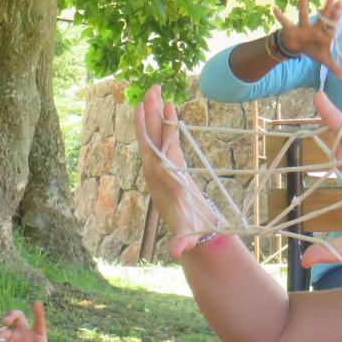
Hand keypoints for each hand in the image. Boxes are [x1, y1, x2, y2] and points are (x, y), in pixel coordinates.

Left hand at [0, 302, 55, 341]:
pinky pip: (39, 320)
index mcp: (0, 341)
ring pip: (17, 316)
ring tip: (5, 321)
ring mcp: (24, 333)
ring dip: (11, 315)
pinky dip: (39, 312)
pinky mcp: (38, 335)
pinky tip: (36, 304)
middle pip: (0, 328)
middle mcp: (11, 335)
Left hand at [134, 85, 216, 255]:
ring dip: (153, 114)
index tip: (165, 111)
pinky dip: (164, 123)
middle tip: (150, 90)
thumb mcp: (189, 237)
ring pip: (153, 137)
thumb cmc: (192, 232)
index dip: (165, 133)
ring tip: (153, 89)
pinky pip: (162, 140)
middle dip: (150, 116)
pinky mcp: (166, 164)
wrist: (188, 233)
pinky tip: (166, 106)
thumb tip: (178, 251)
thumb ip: (183, 242)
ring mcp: (159, 167)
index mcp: (165, 183)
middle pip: (151, 140)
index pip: (164, 153)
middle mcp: (157, 172)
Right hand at [273, 0, 341, 84]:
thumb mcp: (326, 61)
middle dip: (326, 9)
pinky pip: (284, 23)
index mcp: (324, 34)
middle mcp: (315, 28)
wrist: (299, 47)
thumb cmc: (315, 50)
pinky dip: (279, 17)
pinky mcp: (291, 31)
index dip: (336, 16)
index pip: (332, 25)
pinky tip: (274, 9)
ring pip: (303, 16)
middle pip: (322, 18)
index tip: (341, 5)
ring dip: (303, 5)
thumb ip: (338, 70)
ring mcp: (303, 28)